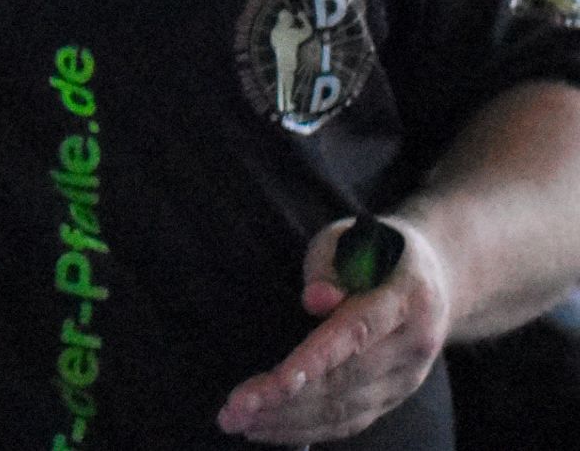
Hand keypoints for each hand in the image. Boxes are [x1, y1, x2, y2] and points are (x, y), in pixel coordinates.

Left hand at [216, 213, 450, 441]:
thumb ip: (328, 264)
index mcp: (407, 300)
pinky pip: (351, 420)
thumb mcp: (350, 238)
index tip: (277, 382)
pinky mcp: (394, 396)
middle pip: (346, 379)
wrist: (436, 279)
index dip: (316, 360)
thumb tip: (314, 299)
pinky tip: (268, 429)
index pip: (357, 333)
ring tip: (237, 421)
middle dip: (286, 399)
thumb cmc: (375, 250)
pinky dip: (309, 429)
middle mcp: (413, 346)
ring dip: (288, 420)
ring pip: (346, 408)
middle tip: (233, 409)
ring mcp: (407, 377)